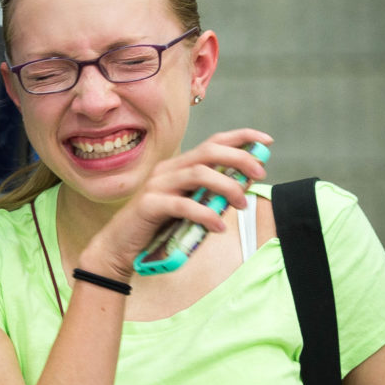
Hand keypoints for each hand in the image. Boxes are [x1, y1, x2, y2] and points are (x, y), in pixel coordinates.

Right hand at [79, 128, 272, 280]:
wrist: (118, 247)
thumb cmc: (156, 227)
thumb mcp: (188, 207)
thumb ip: (209, 196)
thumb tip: (242, 188)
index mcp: (178, 166)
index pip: (213, 141)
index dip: (241, 137)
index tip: (266, 141)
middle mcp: (168, 169)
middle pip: (208, 152)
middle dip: (239, 158)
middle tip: (260, 173)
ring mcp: (157, 185)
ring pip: (198, 173)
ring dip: (226, 186)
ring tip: (241, 204)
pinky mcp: (149, 205)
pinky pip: (182, 205)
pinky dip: (205, 214)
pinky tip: (218, 227)